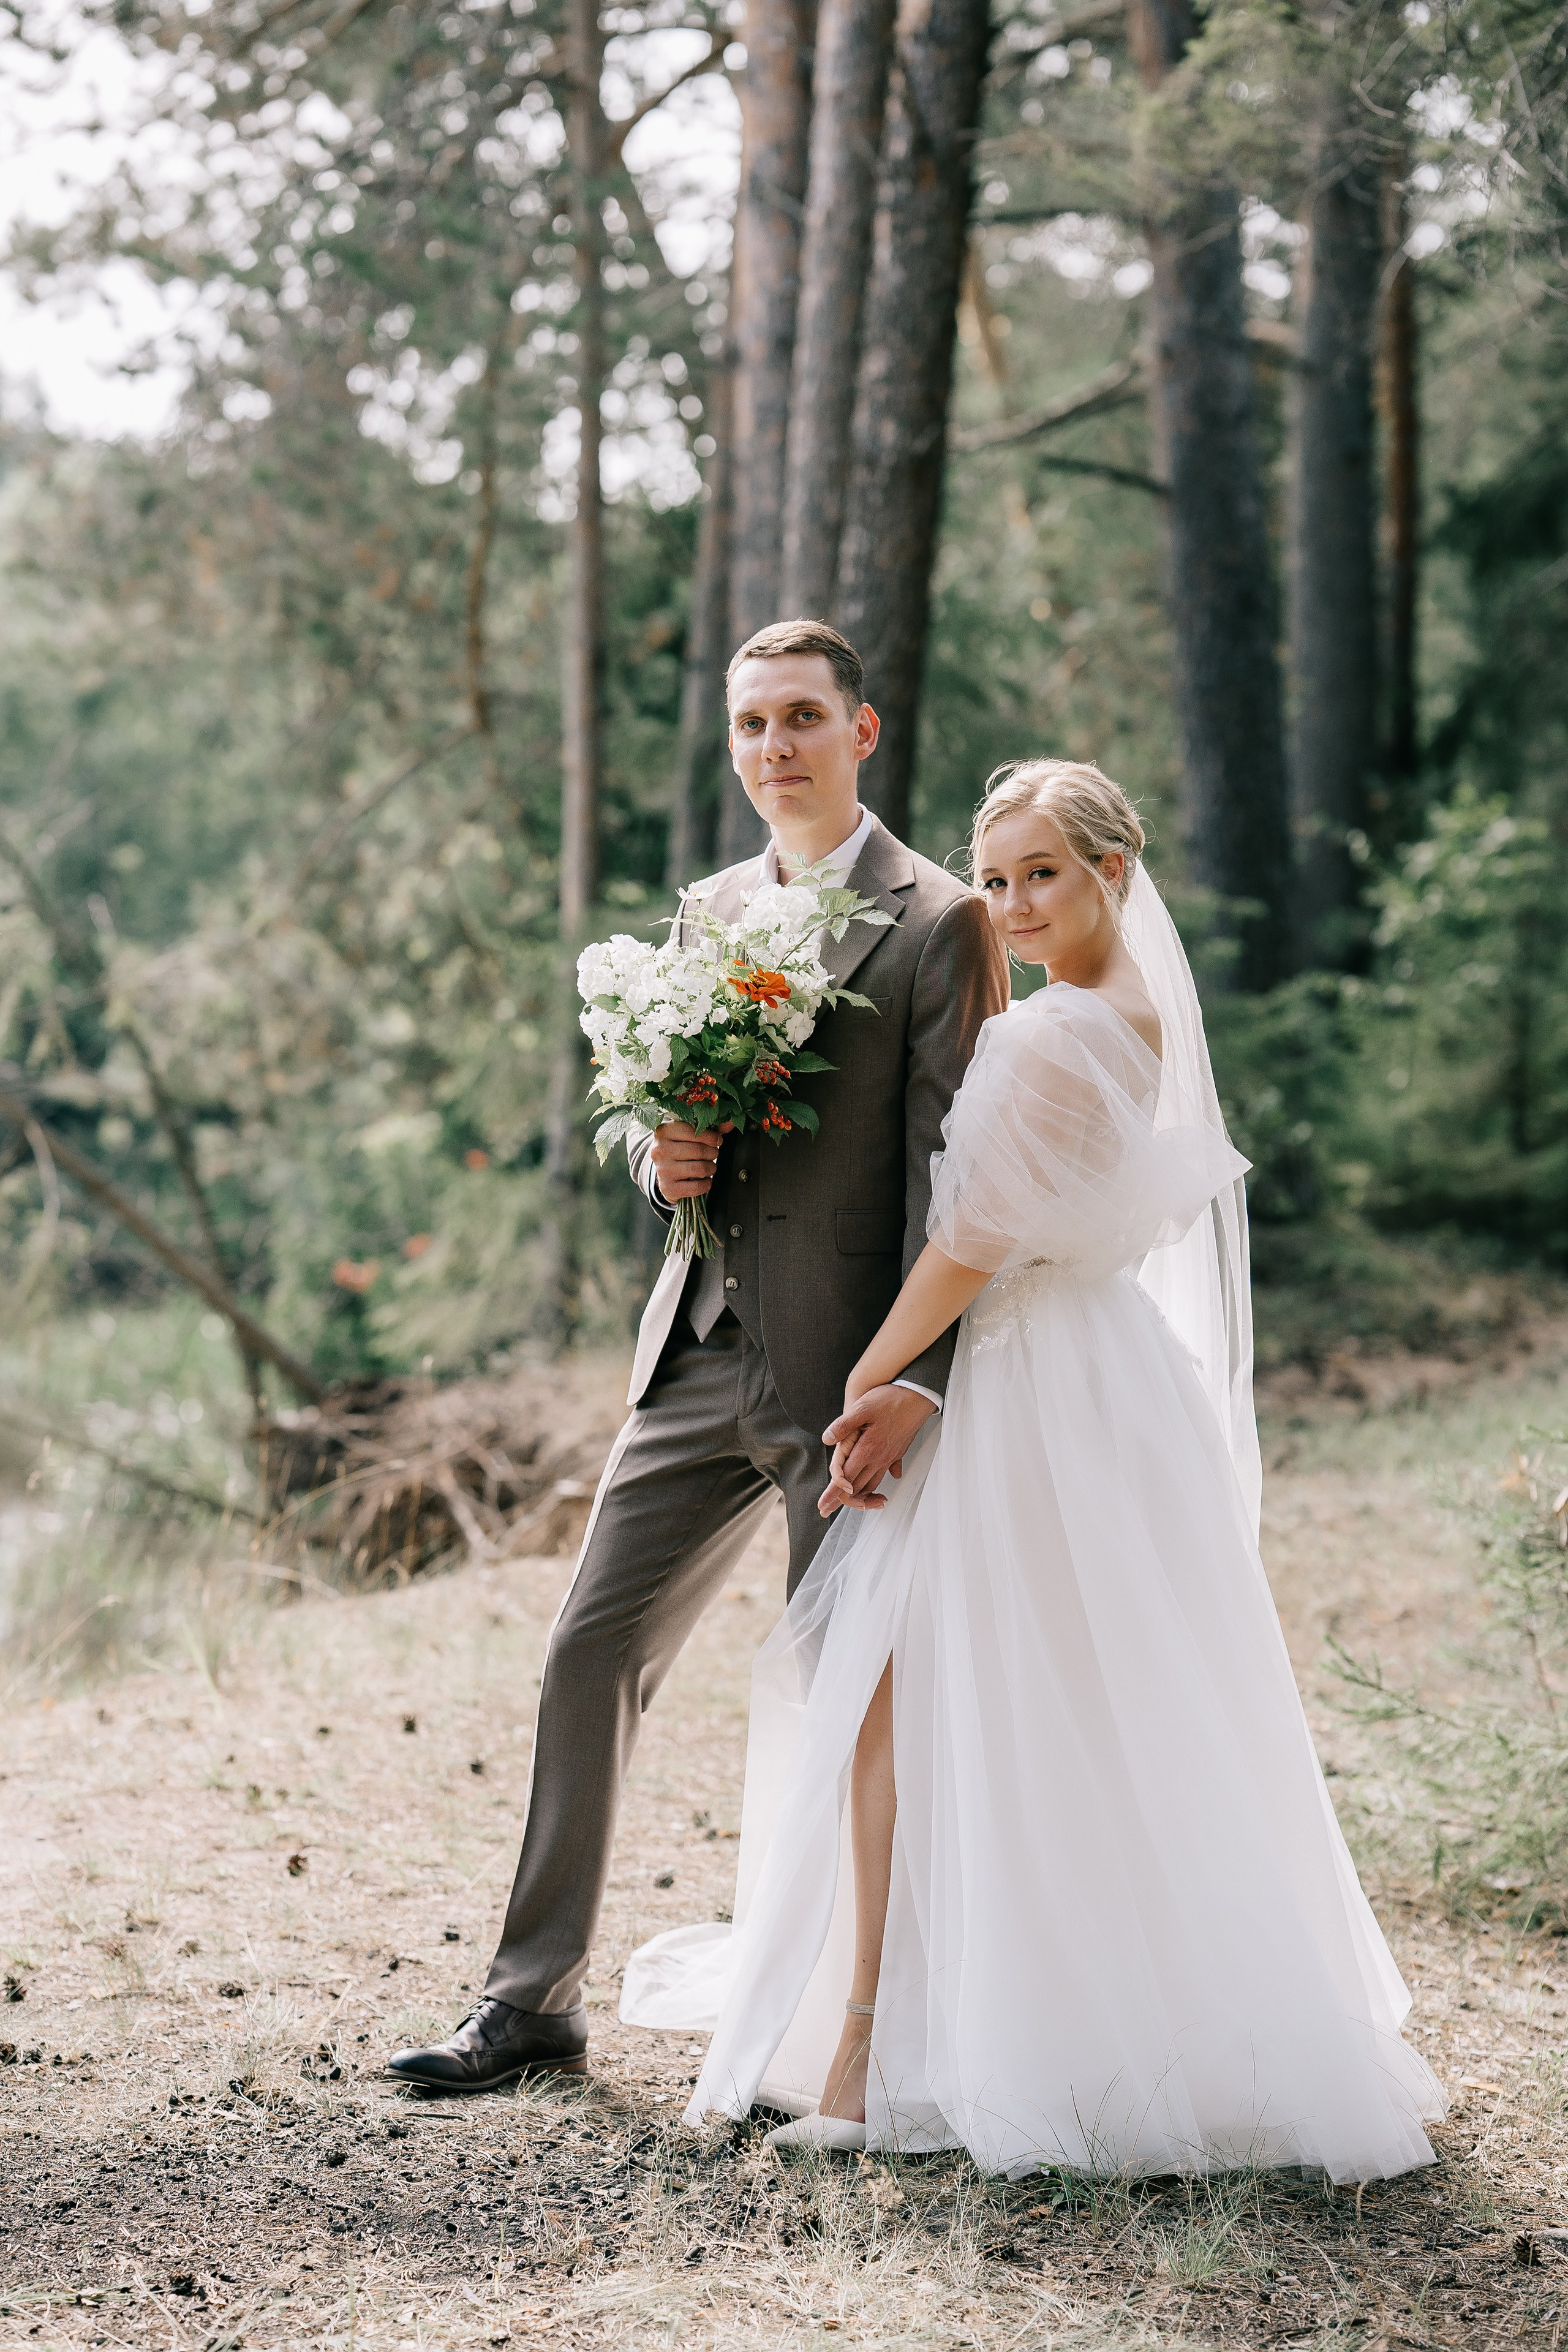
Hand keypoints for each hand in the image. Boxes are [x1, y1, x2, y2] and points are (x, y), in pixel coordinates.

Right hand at [650, 1117, 732, 1201]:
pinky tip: (704, 1179)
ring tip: (709, 1166)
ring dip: (711, 1168)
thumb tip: (731, 1122)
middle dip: (713, 1152)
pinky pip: (697, 1187)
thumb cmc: (681, 1148)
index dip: (711, 1136)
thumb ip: (711, 1128)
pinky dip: (706, 1184)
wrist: (665, 1171)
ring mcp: (663, 1170)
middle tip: (713, 1153)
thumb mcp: (691, 1133)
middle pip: (698, 1150)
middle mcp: (660, 1150)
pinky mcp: (668, 1187)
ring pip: (699, 1168)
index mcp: (664, 1131)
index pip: (693, 1131)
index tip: (717, 1140)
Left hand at [817, 1384, 936, 1515]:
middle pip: (858, 1487)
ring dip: (858, 1495)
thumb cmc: (890, 1400)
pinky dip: (874, 1485)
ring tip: (847, 1502)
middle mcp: (879, 1458)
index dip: (832, 1495)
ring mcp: (889, 1457)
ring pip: (871, 1483)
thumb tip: (826, 1439)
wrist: (918, 1397)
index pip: (845, 1479)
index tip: (822, 1507)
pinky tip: (874, 1486)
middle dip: (841, 1500)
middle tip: (826, 1508)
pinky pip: (883, 1475)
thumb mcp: (862, 1408)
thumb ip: (843, 1425)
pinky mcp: (897, 1453)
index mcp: (868, 1449)